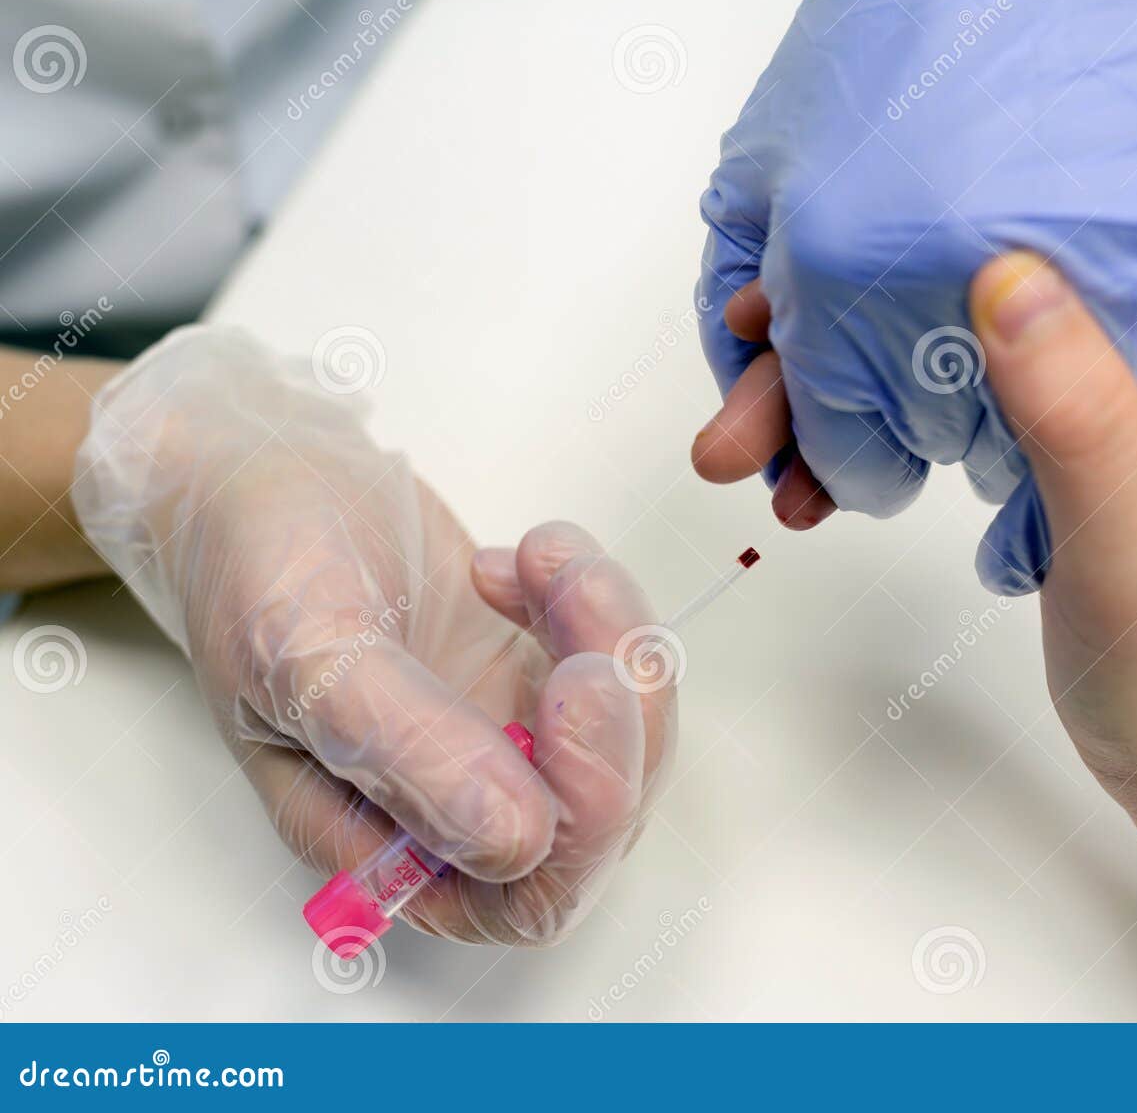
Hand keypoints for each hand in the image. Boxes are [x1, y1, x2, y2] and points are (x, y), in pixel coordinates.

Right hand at [72, 327, 671, 945]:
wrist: (270, 490)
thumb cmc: (257, 576)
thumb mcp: (306, 657)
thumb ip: (401, 749)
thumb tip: (514, 838)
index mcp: (388, 852)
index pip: (523, 897)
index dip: (579, 817)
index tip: (578, 687)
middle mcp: (461, 817)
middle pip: (600, 826)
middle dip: (621, 729)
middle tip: (595, 630)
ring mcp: (512, 749)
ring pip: (628, 740)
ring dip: (613, 639)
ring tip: (541, 556)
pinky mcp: (544, 684)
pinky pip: (623, 668)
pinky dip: (602, 603)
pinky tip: (527, 556)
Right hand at [694, 0, 1136, 594]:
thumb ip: (1078, 406)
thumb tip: (1002, 271)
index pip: (1009, 237)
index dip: (890, 242)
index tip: (784, 274)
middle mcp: (1104, 344)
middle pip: (935, 300)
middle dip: (818, 343)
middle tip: (734, 417)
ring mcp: (1060, 400)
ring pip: (913, 359)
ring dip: (818, 398)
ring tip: (739, 459)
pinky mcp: (1026, 456)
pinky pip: (918, 419)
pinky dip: (852, 444)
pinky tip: (809, 486)